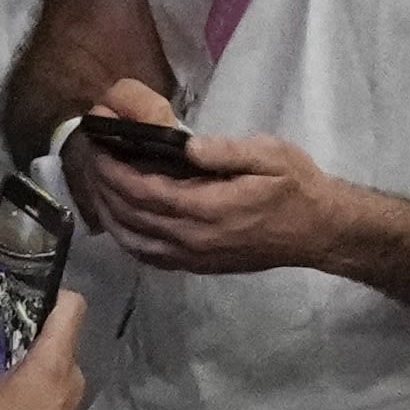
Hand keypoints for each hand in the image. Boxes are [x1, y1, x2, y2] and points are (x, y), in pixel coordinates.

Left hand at [75, 81, 343, 275]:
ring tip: (97, 187)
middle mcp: (194, 238)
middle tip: (90, 158)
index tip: (98, 144)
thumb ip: (224, 150)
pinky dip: (128, 240)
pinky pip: (152, 257)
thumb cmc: (297, 187)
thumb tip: (185, 144)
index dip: (113, 169)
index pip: (142, 190)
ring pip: (134, 241)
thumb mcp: (268, 155)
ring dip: (109, 214)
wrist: (319, 231)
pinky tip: (120, 221)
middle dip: (104, 185)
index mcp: (207, 207)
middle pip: (130, 215)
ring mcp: (196, 256)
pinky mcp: (200, 265)